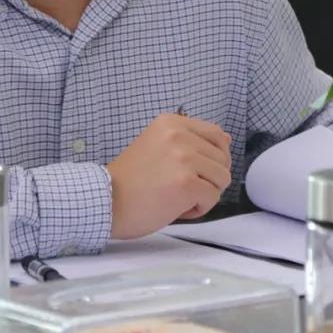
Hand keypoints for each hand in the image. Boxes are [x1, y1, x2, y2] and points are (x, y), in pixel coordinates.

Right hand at [106, 112, 231, 238]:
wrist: (105, 201)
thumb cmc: (130, 181)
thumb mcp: (158, 145)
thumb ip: (190, 141)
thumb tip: (227, 139)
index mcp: (171, 123)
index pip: (216, 134)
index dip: (216, 157)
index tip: (199, 171)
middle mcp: (179, 135)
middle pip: (222, 159)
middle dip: (209, 179)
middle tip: (182, 188)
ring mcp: (184, 158)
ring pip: (222, 179)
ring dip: (205, 194)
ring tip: (179, 197)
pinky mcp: (186, 183)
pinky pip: (212, 197)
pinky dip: (198, 209)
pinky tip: (176, 208)